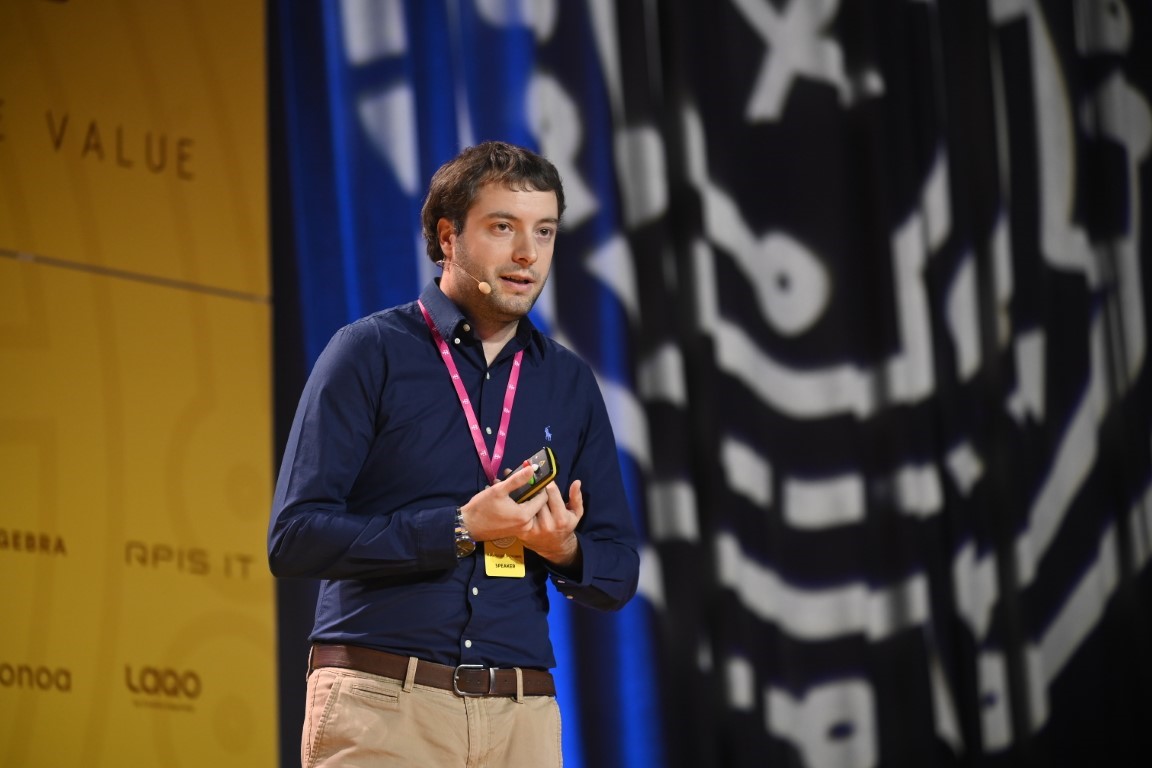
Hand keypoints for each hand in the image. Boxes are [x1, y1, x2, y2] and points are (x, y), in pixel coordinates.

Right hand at [458, 466, 582, 566]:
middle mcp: (526, 524)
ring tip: (504, 484)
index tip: (531, 475)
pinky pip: (520, 514)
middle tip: (513, 477)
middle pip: (534, 502)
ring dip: (519, 495)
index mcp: (525, 515)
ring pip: (526, 507)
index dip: (539, 485)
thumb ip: (517, 479)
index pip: (543, 498)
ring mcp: (520, 529)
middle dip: (526, 488)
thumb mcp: (498, 490)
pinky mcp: (514, 530)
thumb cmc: (482, 508)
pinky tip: (503, 495)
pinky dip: (515, 504)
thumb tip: (532, 469)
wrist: (467, 526)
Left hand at [518, 479, 582, 566]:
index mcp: (561, 518)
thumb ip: (576, 497)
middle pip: (538, 498)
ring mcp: (534, 529)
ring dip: (527, 496)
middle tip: (534, 482)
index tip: (545, 479)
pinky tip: (520, 502)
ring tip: (526, 490)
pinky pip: (520, 514)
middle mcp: (547, 524)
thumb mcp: (576, 513)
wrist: (554, 547)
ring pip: (528, 505)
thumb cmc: (566, 526)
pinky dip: (520, 506)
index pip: (552, 493)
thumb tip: (577, 482)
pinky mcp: (524, 532)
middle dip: (536, 489)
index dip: (548, 483)